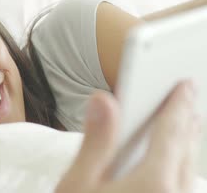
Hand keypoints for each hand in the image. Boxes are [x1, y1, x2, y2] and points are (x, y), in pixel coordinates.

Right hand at [56, 82, 199, 192]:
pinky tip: (172, 167)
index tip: (184, 84)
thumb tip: (103, 101)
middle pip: (186, 151)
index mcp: (154, 183)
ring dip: (186, 146)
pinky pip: (183, 187)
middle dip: (186, 122)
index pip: (171, 133)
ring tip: (183, 128)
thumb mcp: (77, 184)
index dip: (178, 104)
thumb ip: (94, 143)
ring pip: (188, 172)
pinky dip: (181, 168)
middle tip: (187, 96)